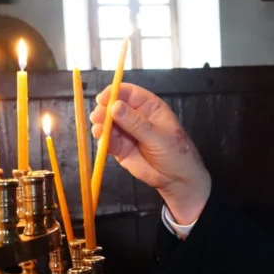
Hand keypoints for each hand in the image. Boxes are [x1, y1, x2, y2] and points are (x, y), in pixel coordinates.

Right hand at [90, 82, 210, 223]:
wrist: (176, 180)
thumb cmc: (175, 153)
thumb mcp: (158, 137)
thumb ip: (136, 123)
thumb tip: (115, 106)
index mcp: (149, 107)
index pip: (129, 93)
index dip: (115, 92)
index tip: (103, 99)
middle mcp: (135, 116)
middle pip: (114, 106)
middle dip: (104, 110)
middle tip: (97, 117)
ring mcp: (126, 132)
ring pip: (108, 123)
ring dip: (101, 126)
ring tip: (99, 131)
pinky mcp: (120, 148)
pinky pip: (108, 141)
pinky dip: (103, 141)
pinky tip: (104, 142)